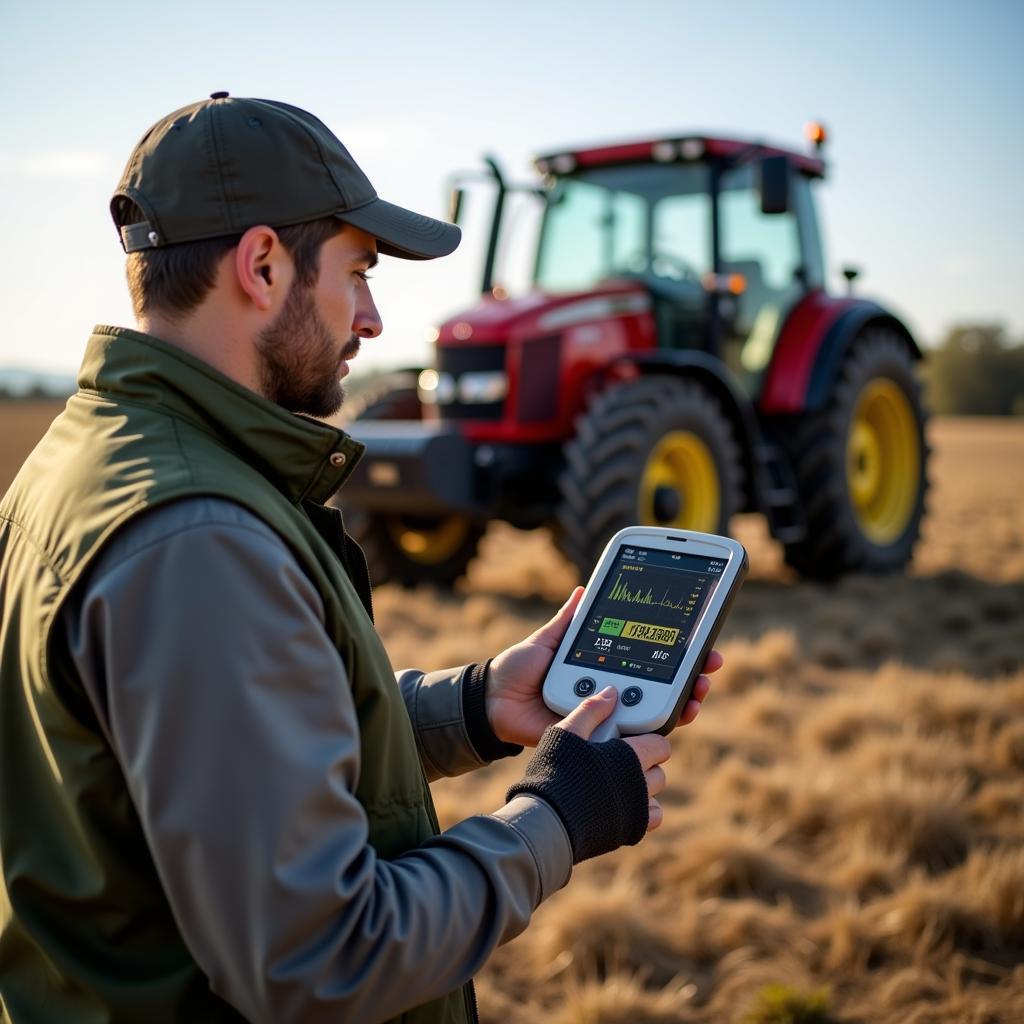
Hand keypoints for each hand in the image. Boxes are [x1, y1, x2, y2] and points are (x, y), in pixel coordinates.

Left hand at [486, 587, 722, 746]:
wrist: (492, 703)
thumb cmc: (518, 671)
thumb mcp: (547, 640)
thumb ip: (568, 620)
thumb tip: (581, 590)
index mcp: (605, 668)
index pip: (650, 662)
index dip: (678, 655)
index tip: (702, 642)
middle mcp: (612, 694)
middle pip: (662, 690)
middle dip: (693, 680)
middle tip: (708, 670)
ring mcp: (608, 719)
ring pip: (654, 716)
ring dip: (683, 705)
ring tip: (696, 693)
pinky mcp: (598, 741)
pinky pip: (629, 742)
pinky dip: (652, 734)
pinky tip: (669, 720)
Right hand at [556, 685, 670, 832]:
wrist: (547, 820)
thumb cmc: (556, 773)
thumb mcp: (567, 732)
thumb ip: (590, 710)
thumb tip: (611, 693)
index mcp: (631, 756)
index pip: (659, 743)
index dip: (647, 738)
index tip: (631, 738)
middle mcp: (641, 783)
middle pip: (658, 768)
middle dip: (645, 762)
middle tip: (621, 759)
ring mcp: (638, 809)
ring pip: (654, 793)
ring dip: (643, 786)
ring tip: (618, 781)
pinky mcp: (631, 830)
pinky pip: (650, 818)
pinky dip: (642, 811)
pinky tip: (622, 804)